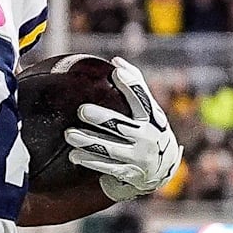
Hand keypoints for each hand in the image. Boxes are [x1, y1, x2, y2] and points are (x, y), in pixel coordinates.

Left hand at [63, 57, 182, 201]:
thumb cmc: (148, 128)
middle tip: (82, 110)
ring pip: (110, 149)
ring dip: (88, 142)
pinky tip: (74, 155)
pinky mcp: (128, 173)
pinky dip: (89, 161)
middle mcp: (147, 138)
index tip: (116, 72)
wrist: (163, 169)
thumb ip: (135, 85)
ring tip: (69, 135)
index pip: (142, 100)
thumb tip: (116, 60)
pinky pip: (106, 167)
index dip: (132, 85)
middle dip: (101, 118)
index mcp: (152, 118)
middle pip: (121, 126)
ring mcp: (138, 157)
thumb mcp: (148, 110)